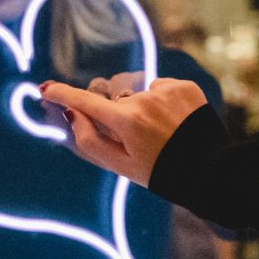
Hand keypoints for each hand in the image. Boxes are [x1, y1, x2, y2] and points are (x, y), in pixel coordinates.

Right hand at [36, 75, 208, 186]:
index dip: (63, 95)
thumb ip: (90, 140)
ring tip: (159, 130)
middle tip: (133, 137)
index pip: (86, 102)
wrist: (212, 171)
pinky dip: (161, 102)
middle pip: (113, 98)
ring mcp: (165, 90)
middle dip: (116, 113)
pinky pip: (160, 88)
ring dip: (140, 106)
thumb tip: (72, 115)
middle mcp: (144, 100)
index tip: (47, 88)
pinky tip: (174, 122)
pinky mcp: (183, 86)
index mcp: (127, 122)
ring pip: (138, 92)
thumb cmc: (162, 172)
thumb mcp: (121, 166)